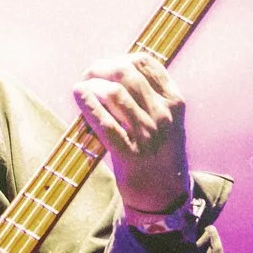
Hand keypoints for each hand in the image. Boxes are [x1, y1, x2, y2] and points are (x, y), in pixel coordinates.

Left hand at [72, 53, 190, 217]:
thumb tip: (114, 67)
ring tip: (83, 87)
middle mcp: (163, 115)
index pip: (144, 62)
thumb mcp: (166, 119)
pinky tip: (78, 94)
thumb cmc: (159, 151)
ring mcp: (148, 135)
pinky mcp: (129, 154)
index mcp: (174, 101)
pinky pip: (104, 122)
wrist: (165, 194)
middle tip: (88, 75)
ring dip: (92, 85)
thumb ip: (149, 94)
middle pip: (126, 73)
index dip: (118, 58)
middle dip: (100, 68)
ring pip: (115, 93)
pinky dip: (87, 104)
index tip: (104, 67)